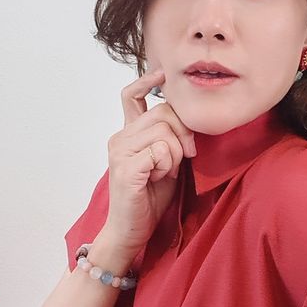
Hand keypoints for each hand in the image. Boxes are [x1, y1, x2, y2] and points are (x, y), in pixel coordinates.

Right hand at [104, 68, 196, 254]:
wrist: (130, 230)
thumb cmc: (149, 198)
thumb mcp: (165, 162)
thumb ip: (170, 139)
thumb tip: (187, 117)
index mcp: (127, 134)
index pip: (130, 95)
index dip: (147, 81)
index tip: (163, 75)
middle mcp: (120, 138)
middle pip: (163, 112)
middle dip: (184, 133)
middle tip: (186, 156)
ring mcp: (119, 151)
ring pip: (164, 132)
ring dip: (175, 154)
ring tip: (166, 172)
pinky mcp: (125, 167)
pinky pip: (160, 152)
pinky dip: (168, 166)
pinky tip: (159, 178)